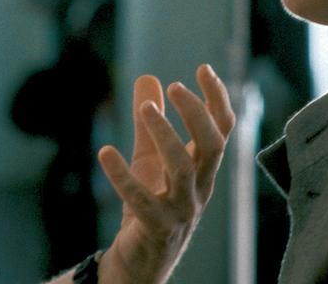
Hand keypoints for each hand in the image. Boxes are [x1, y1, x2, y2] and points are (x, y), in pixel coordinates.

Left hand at [95, 64, 233, 283]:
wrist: (141, 258)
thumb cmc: (151, 202)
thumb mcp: (149, 156)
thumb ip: (150, 120)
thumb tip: (148, 77)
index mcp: (203, 168)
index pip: (222, 130)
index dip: (217, 99)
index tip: (203, 69)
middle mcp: (199, 188)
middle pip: (212, 147)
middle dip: (197, 114)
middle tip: (176, 87)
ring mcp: (181, 210)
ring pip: (183, 170)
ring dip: (166, 136)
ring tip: (146, 109)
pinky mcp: (156, 227)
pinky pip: (141, 200)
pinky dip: (123, 176)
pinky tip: (105, 152)